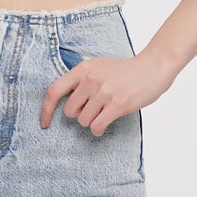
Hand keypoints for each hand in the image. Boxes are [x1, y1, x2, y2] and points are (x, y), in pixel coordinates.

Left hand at [40, 54, 174, 136]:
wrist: (151, 68)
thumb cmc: (123, 71)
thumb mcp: (97, 66)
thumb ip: (81, 79)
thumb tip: (63, 100)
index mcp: (83, 69)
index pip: (54, 91)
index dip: (46, 110)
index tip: (44, 123)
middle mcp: (91, 79)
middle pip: (69, 111)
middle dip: (79, 115)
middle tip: (93, 110)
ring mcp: (104, 91)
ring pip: (83, 121)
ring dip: (92, 122)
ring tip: (103, 113)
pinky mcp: (118, 104)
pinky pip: (97, 126)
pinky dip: (98, 130)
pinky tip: (104, 124)